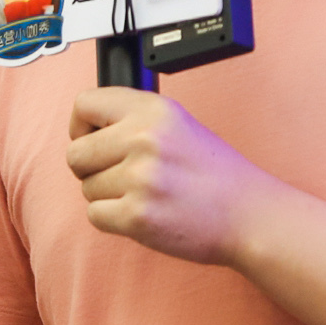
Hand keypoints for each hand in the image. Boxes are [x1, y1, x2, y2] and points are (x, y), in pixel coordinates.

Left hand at [66, 87, 284, 265]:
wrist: (249, 215)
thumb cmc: (216, 175)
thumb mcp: (178, 126)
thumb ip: (133, 121)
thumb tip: (86, 130)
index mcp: (154, 111)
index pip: (84, 104)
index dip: (82, 126)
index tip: (93, 139)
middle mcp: (144, 139)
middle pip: (76, 153)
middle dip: (91, 168)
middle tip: (121, 176)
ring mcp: (140, 178)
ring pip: (86, 188)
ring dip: (108, 196)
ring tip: (145, 196)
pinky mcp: (137, 216)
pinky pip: (95, 215)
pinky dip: (113, 220)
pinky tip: (144, 214)